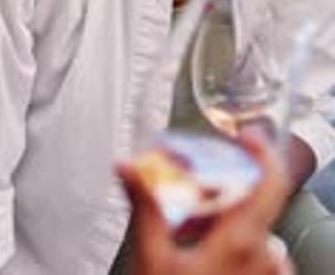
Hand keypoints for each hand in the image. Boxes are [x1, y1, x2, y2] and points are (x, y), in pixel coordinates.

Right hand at [117, 129, 293, 274]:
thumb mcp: (151, 259)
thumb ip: (144, 206)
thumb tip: (125, 166)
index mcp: (243, 243)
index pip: (271, 180)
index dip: (260, 150)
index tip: (243, 135)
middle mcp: (267, 261)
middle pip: (252, 207)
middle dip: (219, 199)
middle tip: (186, 205)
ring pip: (253, 235)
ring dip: (224, 228)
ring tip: (188, 239)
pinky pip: (257, 261)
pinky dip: (233, 252)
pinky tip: (201, 262)